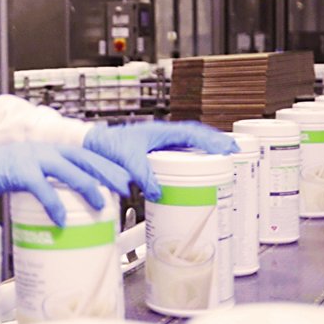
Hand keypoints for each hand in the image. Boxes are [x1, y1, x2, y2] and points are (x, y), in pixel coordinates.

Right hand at [0, 142, 130, 226]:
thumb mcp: (27, 172)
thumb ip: (47, 180)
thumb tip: (67, 202)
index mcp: (48, 149)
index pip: (86, 153)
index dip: (107, 164)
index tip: (125, 177)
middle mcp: (44, 149)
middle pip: (85, 158)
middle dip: (108, 173)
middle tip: (126, 188)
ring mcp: (32, 158)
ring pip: (70, 170)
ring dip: (89, 186)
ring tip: (102, 204)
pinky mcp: (17, 172)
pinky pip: (42, 188)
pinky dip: (54, 204)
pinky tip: (62, 219)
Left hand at [83, 121, 237, 200]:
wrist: (89, 145)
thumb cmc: (105, 145)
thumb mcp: (127, 160)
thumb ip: (143, 175)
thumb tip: (158, 192)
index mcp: (160, 131)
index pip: (193, 134)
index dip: (213, 141)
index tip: (230, 147)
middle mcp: (161, 136)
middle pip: (195, 138)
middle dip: (216, 144)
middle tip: (234, 153)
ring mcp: (157, 144)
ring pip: (187, 146)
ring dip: (204, 153)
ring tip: (221, 162)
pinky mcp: (151, 155)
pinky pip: (176, 156)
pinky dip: (189, 162)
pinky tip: (194, 173)